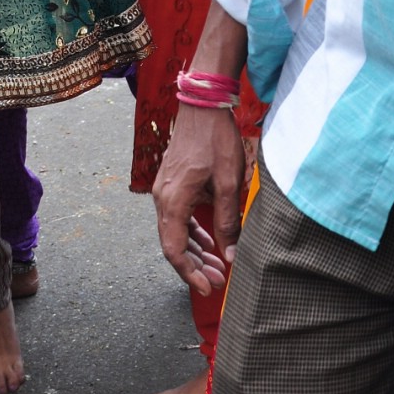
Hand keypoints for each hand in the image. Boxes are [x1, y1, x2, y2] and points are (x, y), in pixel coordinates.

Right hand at [152, 104, 244, 294]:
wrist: (202, 105)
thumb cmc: (215, 140)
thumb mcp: (228, 182)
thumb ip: (227, 221)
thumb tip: (230, 256)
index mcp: (172, 201)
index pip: (174, 250)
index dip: (189, 274)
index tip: (209, 288)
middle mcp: (162, 198)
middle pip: (172, 244)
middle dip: (194, 266)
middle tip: (219, 280)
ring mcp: (164, 190)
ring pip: (174, 232)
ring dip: (194, 251)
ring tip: (217, 265)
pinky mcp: (172, 184)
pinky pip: (177, 217)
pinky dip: (191, 233)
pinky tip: (209, 241)